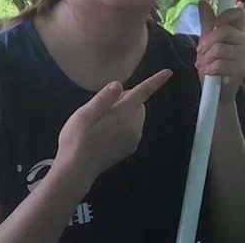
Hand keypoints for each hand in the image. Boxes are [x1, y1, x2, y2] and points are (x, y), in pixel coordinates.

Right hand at [54, 69, 171, 189]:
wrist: (75, 171)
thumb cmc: (76, 140)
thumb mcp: (84, 114)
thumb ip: (103, 98)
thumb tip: (118, 85)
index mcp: (124, 115)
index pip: (143, 93)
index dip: (155, 81)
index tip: (168, 72)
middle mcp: (134, 127)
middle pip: (138, 103)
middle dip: (125, 99)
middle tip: (101, 108)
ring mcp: (133, 139)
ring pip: (135, 115)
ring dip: (124, 112)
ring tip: (100, 122)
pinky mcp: (130, 148)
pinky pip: (133, 127)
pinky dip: (124, 123)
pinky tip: (105, 132)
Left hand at [197, 2, 244, 102]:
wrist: (217, 92)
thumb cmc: (214, 64)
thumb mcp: (207, 40)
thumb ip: (207, 22)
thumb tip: (202, 1)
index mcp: (238, 31)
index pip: (238, 13)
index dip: (223, 16)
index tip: (213, 26)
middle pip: (224, 30)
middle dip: (206, 42)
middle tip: (200, 52)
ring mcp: (244, 56)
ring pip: (219, 48)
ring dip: (205, 58)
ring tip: (204, 65)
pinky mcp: (240, 70)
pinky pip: (220, 63)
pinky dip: (209, 68)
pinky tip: (208, 72)